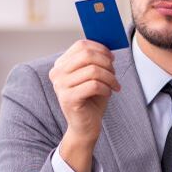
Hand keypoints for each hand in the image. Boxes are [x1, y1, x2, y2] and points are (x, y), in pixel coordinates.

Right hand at [49, 40, 120, 171]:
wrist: (85, 126)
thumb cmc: (91, 99)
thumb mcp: (93, 76)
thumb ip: (94, 60)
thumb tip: (107, 46)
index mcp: (61, 64)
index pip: (80, 45)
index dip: (100, 48)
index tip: (112, 58)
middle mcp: (57, 73)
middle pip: (86, 55)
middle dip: (106, 62)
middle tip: (114, 72)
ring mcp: (60, 86)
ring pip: (92, 70)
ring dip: (109, 77)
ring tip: (114, 85)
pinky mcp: (68, 98)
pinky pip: (94, 85)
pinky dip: (106, 88)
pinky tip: (108, 93)